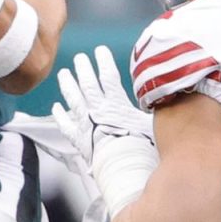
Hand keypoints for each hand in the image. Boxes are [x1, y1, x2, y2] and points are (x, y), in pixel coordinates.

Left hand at [52, 46, 153, 168]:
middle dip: (83, 68)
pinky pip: (66, 125)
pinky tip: (56, 107)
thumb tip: (164, 95)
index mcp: (116, 104)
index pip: (108, 76)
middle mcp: (99, 111)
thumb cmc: (142, 149)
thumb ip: (153, 109)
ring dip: (68, 85)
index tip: (99, 50)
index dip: (103, 61)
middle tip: (79, 58)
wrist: (125, 171)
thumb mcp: (153, 124)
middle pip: (88, 84)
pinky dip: (60, 115)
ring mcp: (87, 125)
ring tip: (63, 74)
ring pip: (74, 100)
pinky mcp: (80, 141)